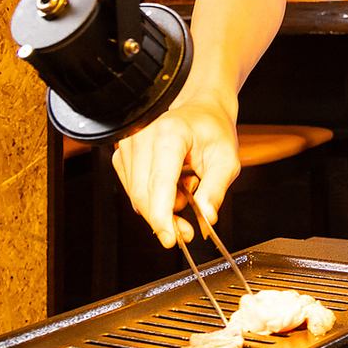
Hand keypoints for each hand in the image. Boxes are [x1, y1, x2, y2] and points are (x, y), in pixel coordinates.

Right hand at [111, 100, 239, 247]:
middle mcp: (142, 136)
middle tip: (188, 229)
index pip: (158, 185)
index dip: (163, 217)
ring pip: (136, 196)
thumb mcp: (226, 159)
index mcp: (169, 134)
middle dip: (164, 219)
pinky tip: (172, 184)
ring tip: (187, 189)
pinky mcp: (121, 153)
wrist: (201, 108)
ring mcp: (128, 144)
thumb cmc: (214, 130)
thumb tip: (207, 218)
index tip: (171, 239)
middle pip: (143, 196)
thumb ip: (216, 189)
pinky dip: (152, 197)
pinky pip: (132, 189)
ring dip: (160, 206)